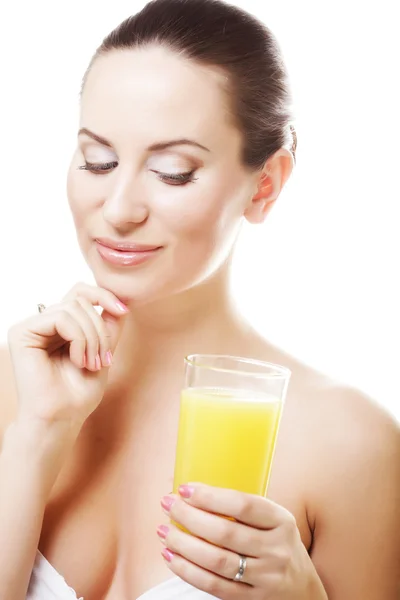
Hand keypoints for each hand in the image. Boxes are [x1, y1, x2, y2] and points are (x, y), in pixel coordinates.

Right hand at [7, 282, 128, 429]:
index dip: (104, 295)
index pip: (81, 293)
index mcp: (61, 325)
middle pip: (81, 299)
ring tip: (91, 363)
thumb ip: (109, 324)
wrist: (61, 418)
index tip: (124, 310)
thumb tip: (123, 297)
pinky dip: (78, 339)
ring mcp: (32, 326)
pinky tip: (77, 360)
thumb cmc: (78, 392)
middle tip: (103, 358)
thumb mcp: (103, 351)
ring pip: (74, 307)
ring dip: (92, 337)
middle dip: (100, 328)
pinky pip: (61, 318)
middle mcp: (44, 322)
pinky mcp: (22, 333)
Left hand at [158, 484, 323, 598]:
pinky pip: (214, 586)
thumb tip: (194, 492)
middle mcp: (277, 550)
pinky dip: (188, 571)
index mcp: (282, 521)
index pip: (243, 505)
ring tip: (165, 532)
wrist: (303, 591)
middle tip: (168, 505)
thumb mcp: (274, 522)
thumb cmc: (278, 545)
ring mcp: (266, 577)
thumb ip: (245, 509)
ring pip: (216, 560)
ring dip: (184, 544)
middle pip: (225, 533)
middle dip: (189, 517)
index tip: (185, 489)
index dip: (211, 496)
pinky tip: (172, 557)